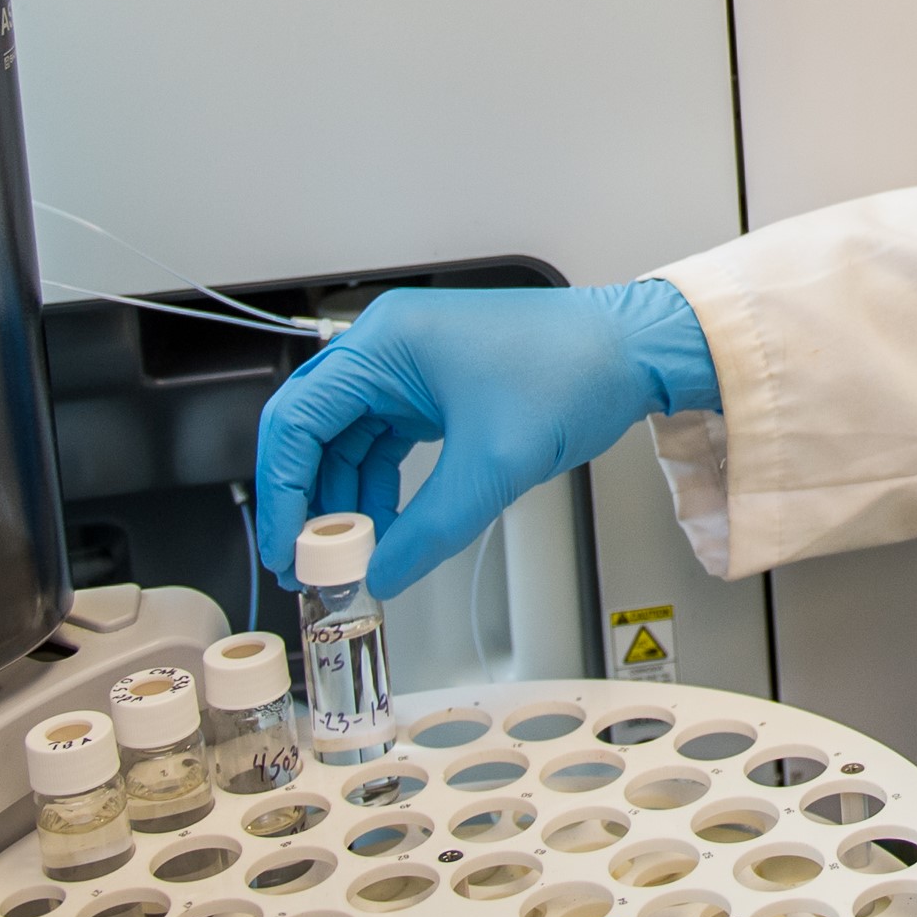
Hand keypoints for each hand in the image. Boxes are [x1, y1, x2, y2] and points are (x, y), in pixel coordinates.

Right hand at [252, 281, 717, 596]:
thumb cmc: (575, 370)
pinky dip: (379, 483)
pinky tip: (383, 526)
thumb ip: (429, 529)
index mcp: (386, 343)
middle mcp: (388, 346)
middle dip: (307, 498)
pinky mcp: (435, 385)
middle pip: (314, 429)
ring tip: (349, 556)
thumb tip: (382, 573)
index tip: (286, 546)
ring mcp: (411, 364)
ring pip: (348, 439)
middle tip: (308, 561)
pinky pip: (385, 439)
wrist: (633, 350)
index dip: (282, 490)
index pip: (298, 419)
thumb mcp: (494, 465)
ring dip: (345, 497)